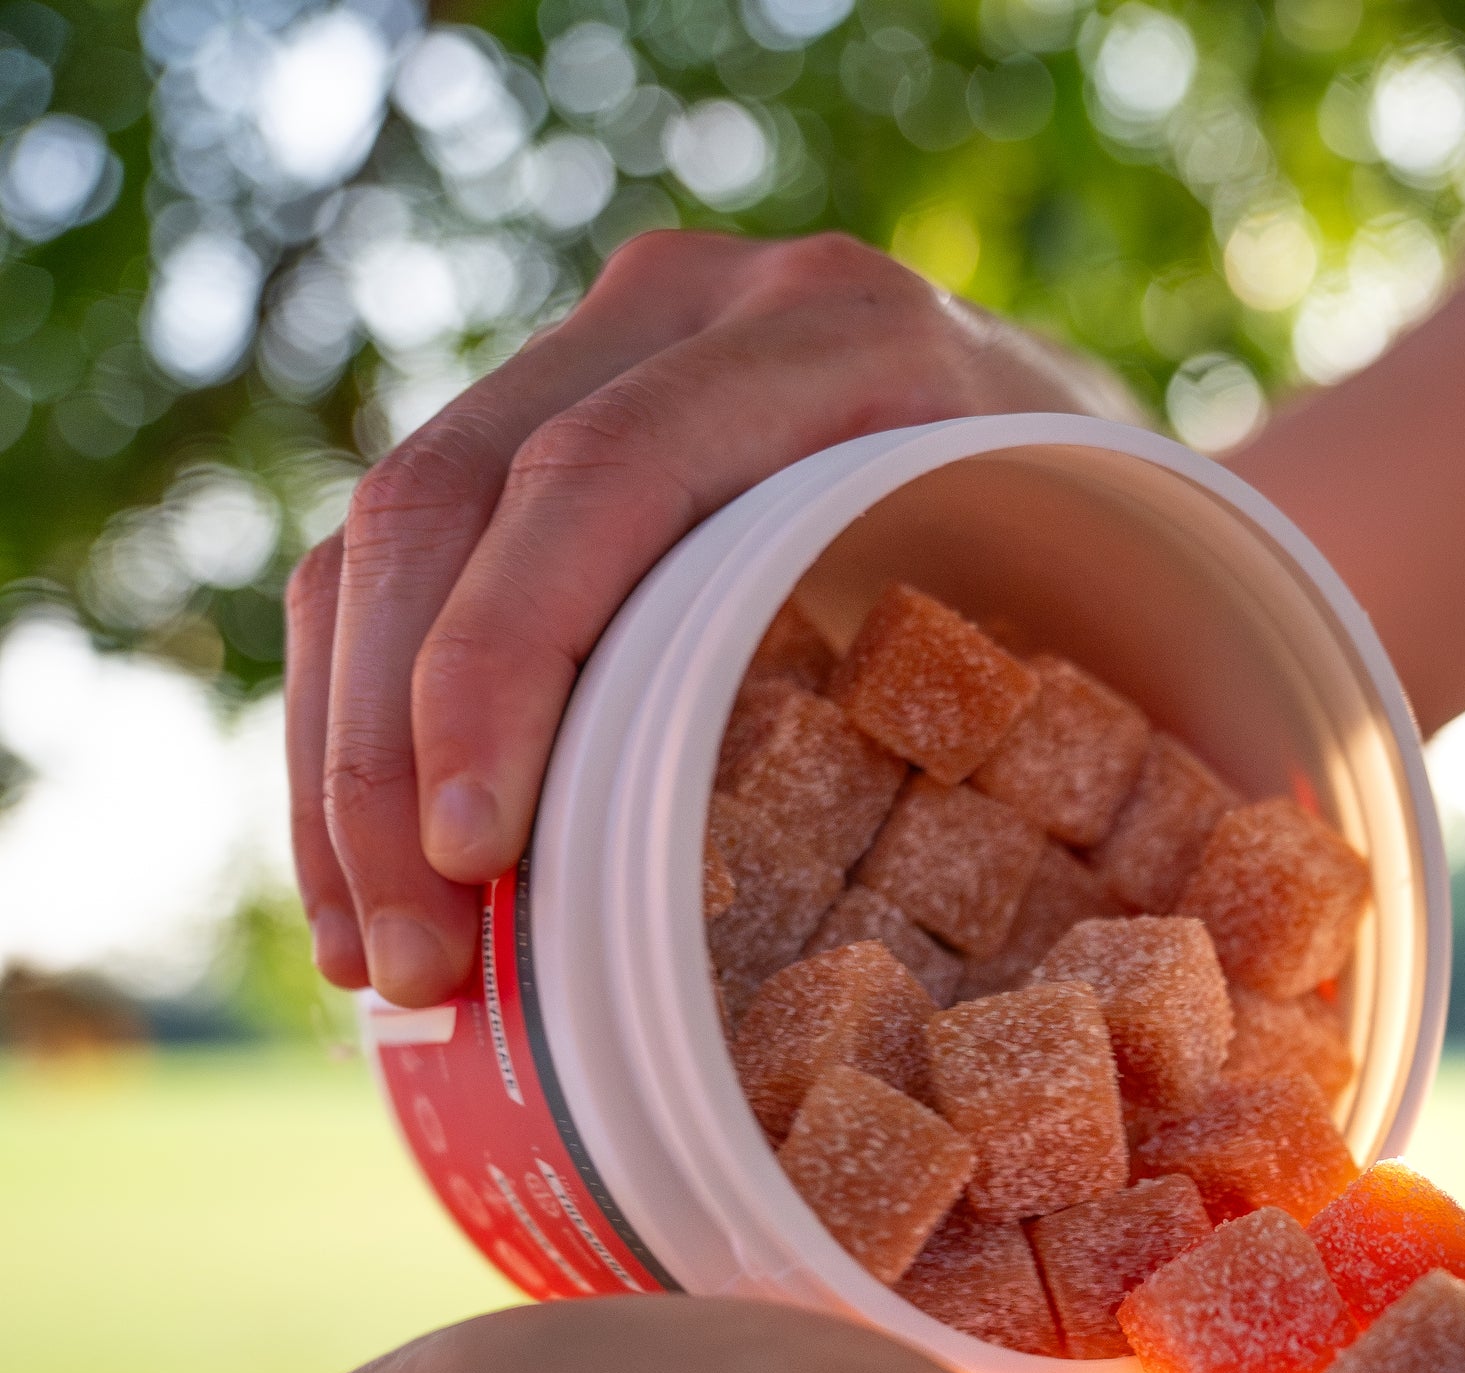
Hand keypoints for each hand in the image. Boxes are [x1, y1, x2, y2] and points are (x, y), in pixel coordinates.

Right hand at [287, 229, 1138, 1007]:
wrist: (1097, 463)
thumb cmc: (1113, 577)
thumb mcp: (1107, 608)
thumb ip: (1040, 676)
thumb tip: (1036, 913)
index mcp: (844, 336)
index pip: (603, 479)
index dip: (505, 668)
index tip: (476, 860)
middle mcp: (698, 309)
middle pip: (449, 499)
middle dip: (389, 759)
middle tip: (412, 968)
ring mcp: (604, 349)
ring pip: (388, 537)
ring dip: (348, 766)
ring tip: (382, 959)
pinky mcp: (544, 419)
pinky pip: (401, 565)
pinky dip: (365, 727)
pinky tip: (379, 876)